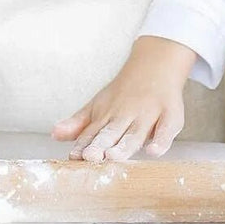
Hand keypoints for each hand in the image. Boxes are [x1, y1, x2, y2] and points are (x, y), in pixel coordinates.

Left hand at [52, 37, 193, 161]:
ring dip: (125, 145)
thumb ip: (79, 124)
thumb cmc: (123, 94)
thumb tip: (54, 135)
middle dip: (101, 145)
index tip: (75, 158)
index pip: (93, 133)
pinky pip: (167, 129)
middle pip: (112, 133)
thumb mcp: (98, 106)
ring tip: (114, 156)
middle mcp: (127, 115)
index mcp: (107, 115)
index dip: (84, 146)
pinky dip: (161, 140)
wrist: (155, 65)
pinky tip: (153, 151)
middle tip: (91, 157)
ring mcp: (149, 115)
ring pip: (136, 133)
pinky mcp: (170, 115)